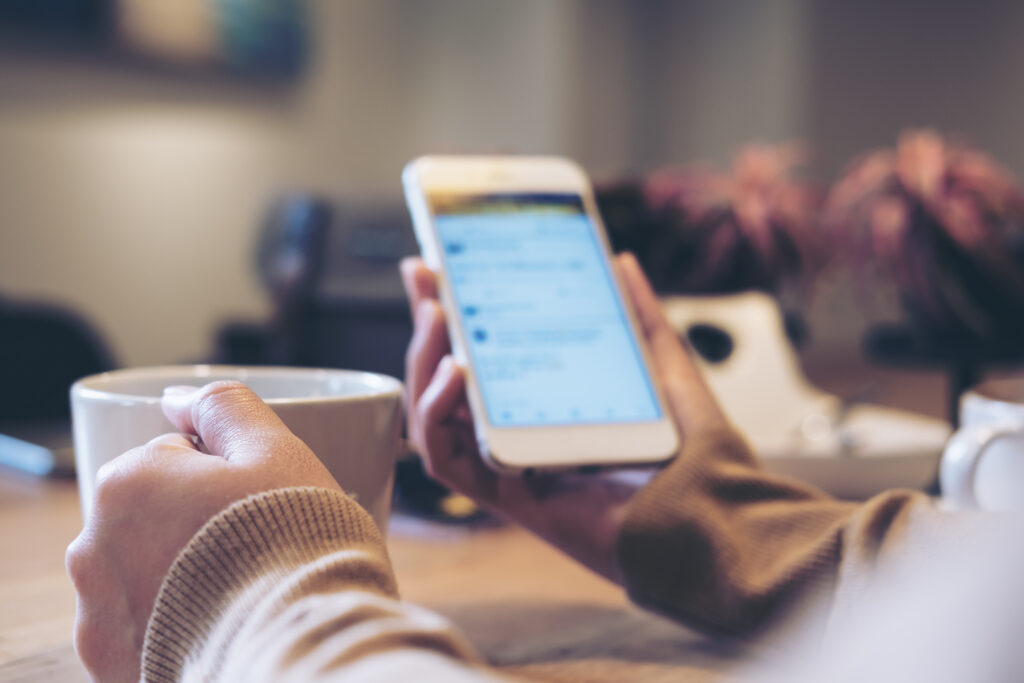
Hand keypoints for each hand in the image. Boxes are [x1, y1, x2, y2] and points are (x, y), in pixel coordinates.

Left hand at [65, 381, 341, 682]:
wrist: (298, 643)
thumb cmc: (292, 543)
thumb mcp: (274, 450)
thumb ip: (223, 407)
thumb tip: (179, 397)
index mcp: (128, 483)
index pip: (175, 458)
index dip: (224, 477)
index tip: (255, 503)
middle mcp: (94, 548)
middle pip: (152, 515)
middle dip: (191, 524)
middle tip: (249, 547)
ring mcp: (99, 612)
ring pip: (141, 570)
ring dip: (177, 573)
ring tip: (235, 591)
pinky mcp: (113, 663)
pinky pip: (141, 627)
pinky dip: (170, 623)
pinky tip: (214, 624)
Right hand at [400, 252, 727, 582]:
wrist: (714, 513)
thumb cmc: (696, 455)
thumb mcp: (664, 367)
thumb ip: (639, 317)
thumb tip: (621, 262)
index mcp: (547, 408)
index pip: (484, 358)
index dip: (455, 314)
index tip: (437, 265)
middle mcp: (519, 438)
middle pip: (448, 383)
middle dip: (427, 327)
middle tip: (423, 277)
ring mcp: (509, 467)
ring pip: (435, 419)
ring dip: (422, 365)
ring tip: (435, 316)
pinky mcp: (508, 497)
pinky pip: (446, 461)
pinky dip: (436, 416)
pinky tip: (454, 373)